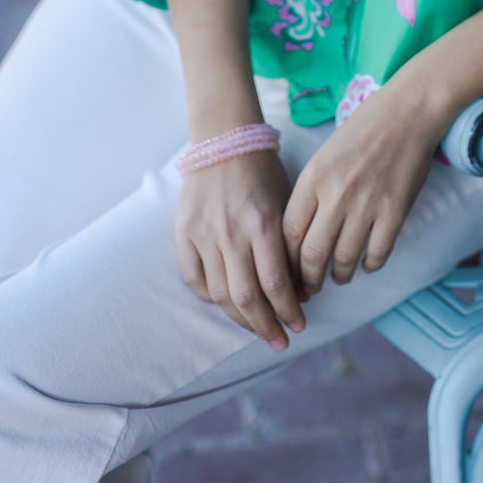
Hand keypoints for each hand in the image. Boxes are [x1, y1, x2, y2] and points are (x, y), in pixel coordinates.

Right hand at [175, 150, 306, 349]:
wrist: (225, 141)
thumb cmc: (263, 172)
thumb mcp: (286, 204)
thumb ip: (290, 246)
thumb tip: (298, 291)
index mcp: (263, 224)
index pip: (275, 284)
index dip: (288, 311)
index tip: (299, 325)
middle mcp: (232, 233)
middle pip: (247, 297)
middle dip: (266, 326)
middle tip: (280, 340)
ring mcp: (204, 234)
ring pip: (220, 294)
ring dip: (240, 318)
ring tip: (256, 329)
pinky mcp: (183, 233)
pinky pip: (195, 279)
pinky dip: (211, 297)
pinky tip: (226, 304)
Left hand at [282, 78, 444, 294]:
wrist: (407, 113)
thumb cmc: (362, 131)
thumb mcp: (324, 157)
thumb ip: (311, 194)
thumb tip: (300, 237)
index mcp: (312, 179)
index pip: (288, 234)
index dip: (286, 261)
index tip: (288, 271)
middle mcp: (336, 194)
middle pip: (312, 255)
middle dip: (308, 280)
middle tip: (311, 287)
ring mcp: (367, 205)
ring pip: (344, 260)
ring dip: (339, 275)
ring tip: (339, 276)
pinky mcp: (395, 212)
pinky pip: (377, 254)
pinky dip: (370, 265)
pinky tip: (367, 263)